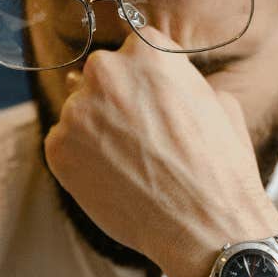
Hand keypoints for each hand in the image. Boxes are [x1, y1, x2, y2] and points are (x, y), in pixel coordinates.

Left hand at [43, 30, 277, 276]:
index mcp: (148, 51)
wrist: (205, 225)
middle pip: (100, 77)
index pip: (132, 51)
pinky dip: (82, 160)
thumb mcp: (218, 101)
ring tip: (130, 164)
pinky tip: (114, 179)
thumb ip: (180, 80)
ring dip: (97, 131)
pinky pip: (64, 144)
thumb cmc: (220, 166)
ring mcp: (77, 111)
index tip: (152, 103)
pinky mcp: (58, 148)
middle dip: (115, 100)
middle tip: (140, 136)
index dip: (143, 81)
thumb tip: (160, 80)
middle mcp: (106, 72)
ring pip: (79, 112)